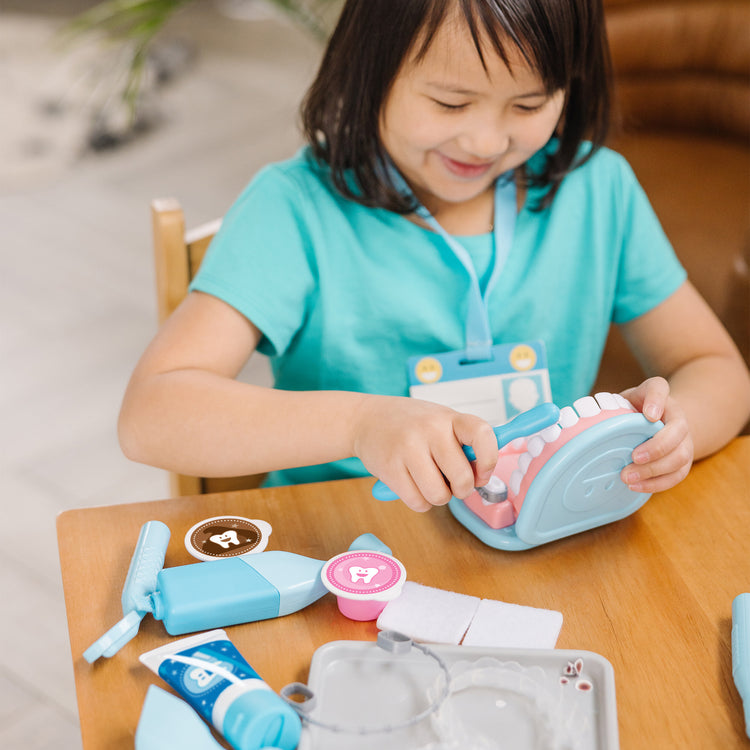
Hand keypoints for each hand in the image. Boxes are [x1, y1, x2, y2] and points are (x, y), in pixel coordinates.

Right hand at [352, 395, 498, 511]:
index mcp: (448, 417)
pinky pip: (418, 503)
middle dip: (461, 489)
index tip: (482, 472)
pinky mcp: (390, 469)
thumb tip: (481, 474)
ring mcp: (408, 448)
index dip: (489, 460)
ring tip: (430, 482)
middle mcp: (430, 429)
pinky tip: (413, 485)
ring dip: (439, 497)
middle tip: (452, 483)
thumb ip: (462, 443)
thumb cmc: (410, 424)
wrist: (365, 419)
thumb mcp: (439, 420)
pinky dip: (420, 501)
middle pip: (462, 478)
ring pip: (440, 496)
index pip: (482, 434)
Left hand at [619, 377, 693, 492]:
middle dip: (657, 448)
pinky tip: (636, 486)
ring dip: (654, 470)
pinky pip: (677, 476)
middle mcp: (679, 420)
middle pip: (678, 433)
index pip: (660, 390)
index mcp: (661, 399)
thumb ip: (616, 401)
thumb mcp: (627, 398)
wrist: (663, 422)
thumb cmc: (638, 410)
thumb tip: (599, 414)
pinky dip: (656, 484)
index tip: (648, 415)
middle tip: (633, 457)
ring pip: (680, 458)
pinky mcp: (682, 463)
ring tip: (628, 477)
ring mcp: (684, 443)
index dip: (656, 401)